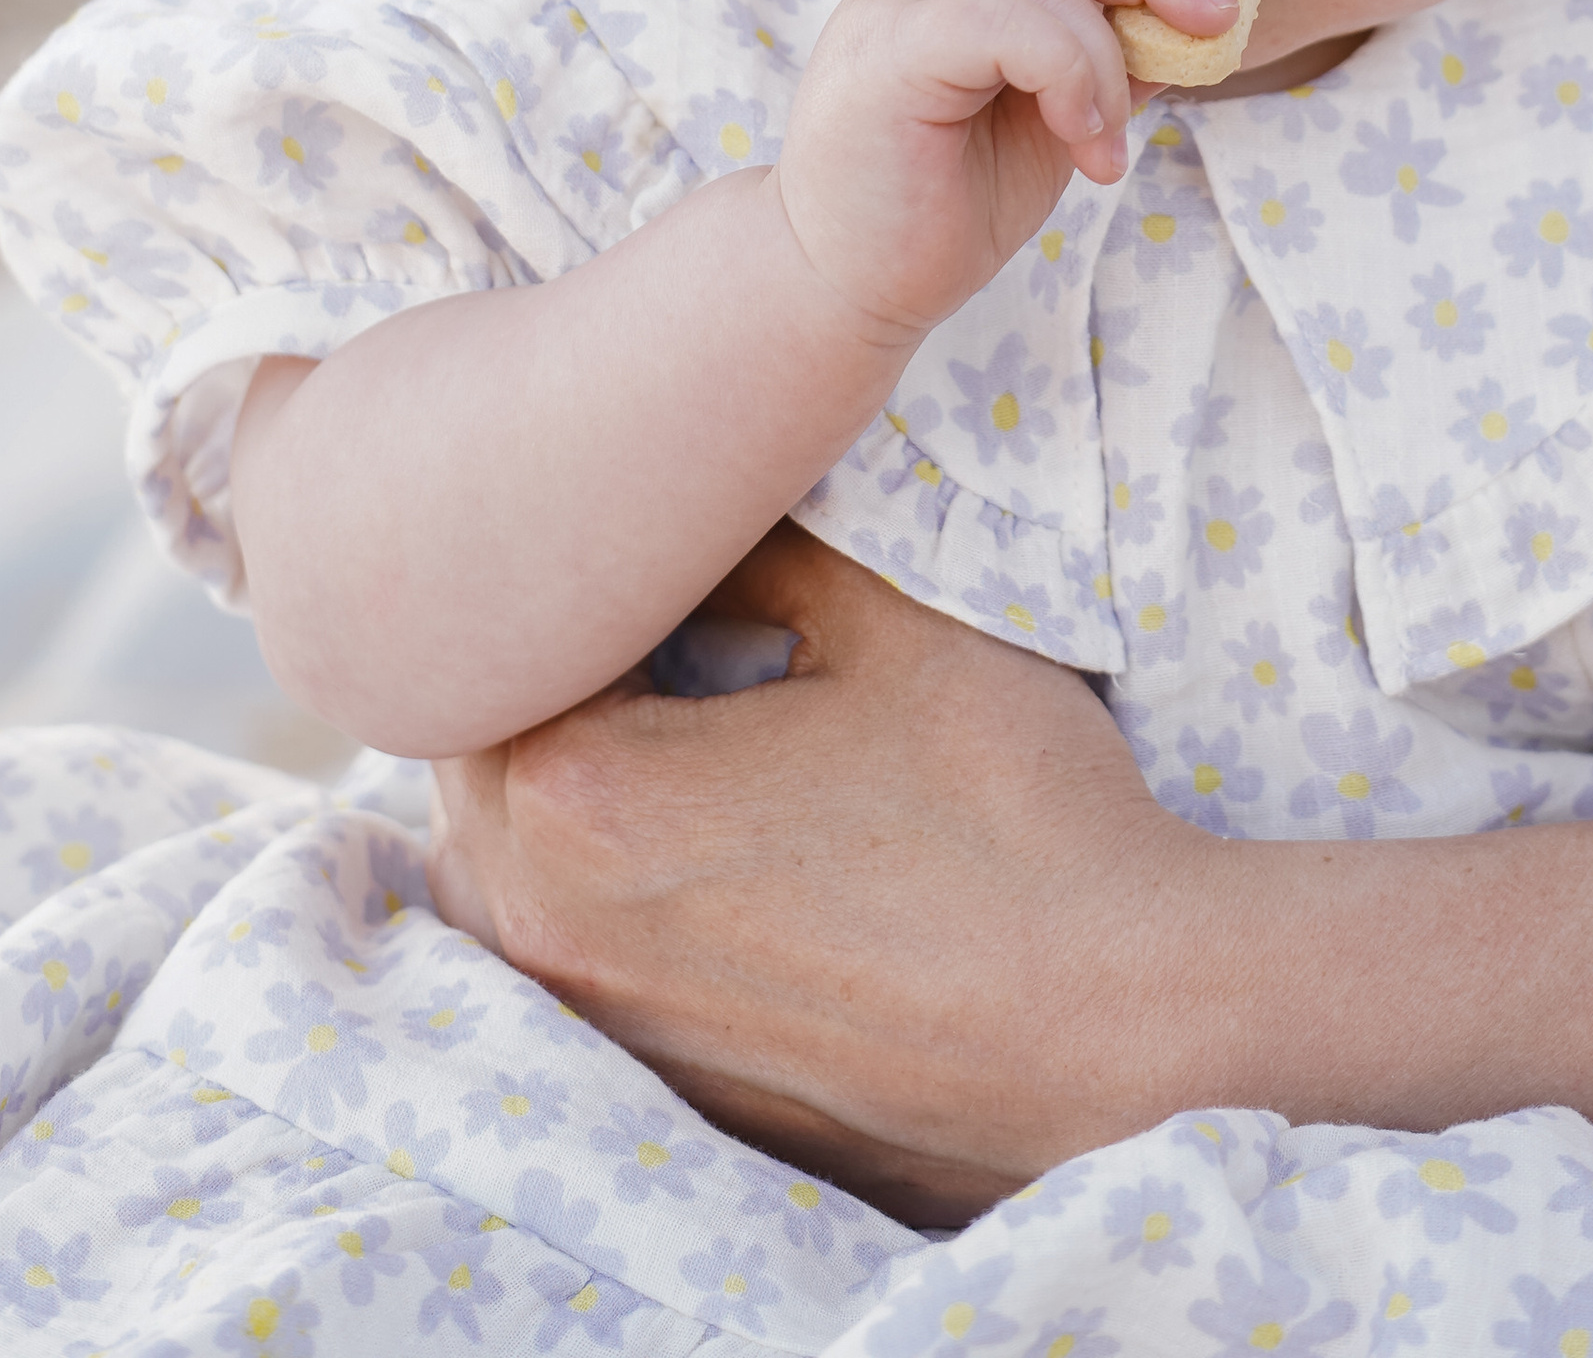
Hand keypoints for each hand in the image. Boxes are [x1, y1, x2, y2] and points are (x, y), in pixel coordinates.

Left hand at [425, 527, 1199, 1222]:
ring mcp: (600, 1028)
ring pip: (500, 872)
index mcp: (583, 795)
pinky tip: (698, 847)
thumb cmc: (1011, 803)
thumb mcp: (886, 619)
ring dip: (551, 792)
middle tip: (646, 615)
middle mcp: (550, 930)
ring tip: (662, 723)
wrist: (1120, 1020)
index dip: (555, 578)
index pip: (485, 649)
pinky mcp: (659, 1091)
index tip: (633, 543)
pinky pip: (565, 963)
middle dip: (540, 677)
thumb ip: (749, 542)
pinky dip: (594, 894)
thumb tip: (682, 502)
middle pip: (473, 764)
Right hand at [774, 0, 1232, 343]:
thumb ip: (1108, 63)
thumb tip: (1197, 25)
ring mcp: (896, 1)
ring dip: (1106, 55)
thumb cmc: (948, 205)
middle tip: (1219, 23)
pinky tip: (1084, 140)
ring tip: (1111, 138)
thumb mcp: (1054, 122)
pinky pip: (999, 21)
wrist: (846, 285)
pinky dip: (1067, 73)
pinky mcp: (882, 50)